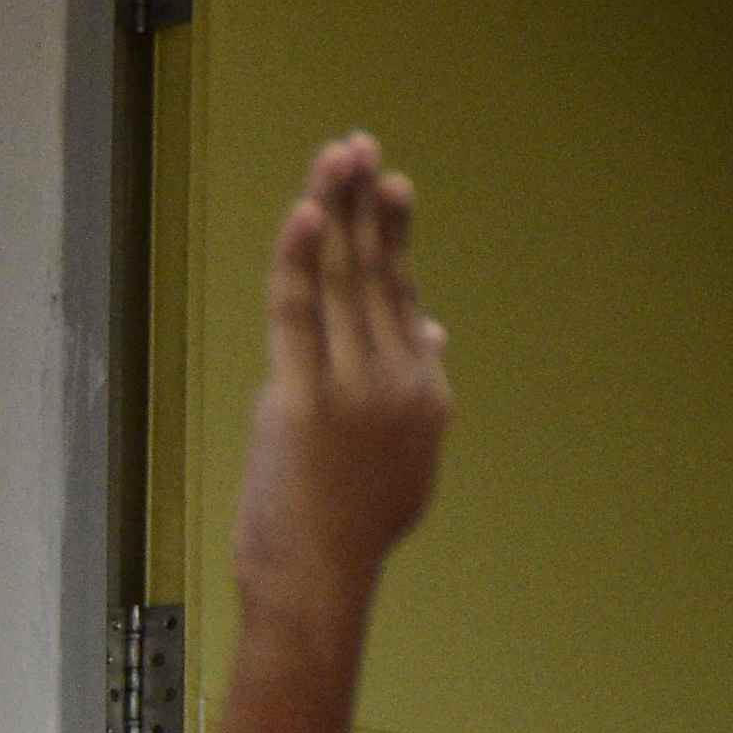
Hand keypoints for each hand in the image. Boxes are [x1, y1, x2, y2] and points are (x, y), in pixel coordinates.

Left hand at [232, 134, 449, 634]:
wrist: (319, 585)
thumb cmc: (348, 531)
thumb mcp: (404, 459)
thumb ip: (418, 391)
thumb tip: (433, 330)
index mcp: (423, 389)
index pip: (400, 298)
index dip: (387, 239)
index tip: (384, 190)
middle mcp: (399, 377)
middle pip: (378, 273)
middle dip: (366, 204)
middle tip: (357, 147)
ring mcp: (354, 388)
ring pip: (343, 281)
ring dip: (337, 211)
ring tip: (337, 155)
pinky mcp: (303, 402)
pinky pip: (299, 316)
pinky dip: (299, 261)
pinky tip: (305, 214)